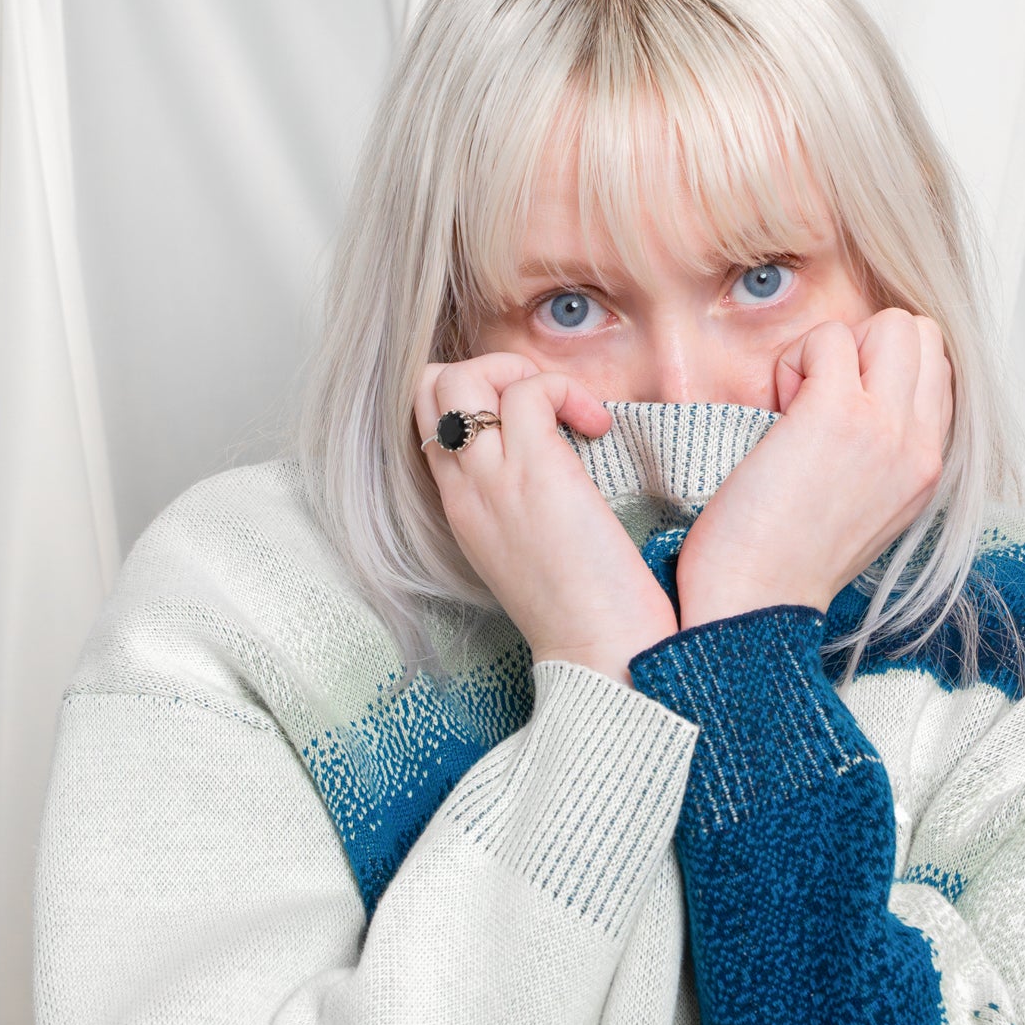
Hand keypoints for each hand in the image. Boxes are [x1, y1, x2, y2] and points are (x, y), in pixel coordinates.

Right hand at [416, 354, 678, 682]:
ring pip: (465, 376)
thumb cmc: (579, 614)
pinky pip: (529, 391)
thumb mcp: (527, 552)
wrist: (598, 655)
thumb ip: (517, 506)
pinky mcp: (536, 473)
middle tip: (545, 405)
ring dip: (524, 373)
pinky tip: (597, 426)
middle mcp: (463, 490)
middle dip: (487, 370)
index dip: (471, 397)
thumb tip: (552, 461)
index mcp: (458, 509)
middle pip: (428, 386)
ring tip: (572, 413)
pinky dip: (565, 390)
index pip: (426, 420)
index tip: (528, 421)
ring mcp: (492, 480)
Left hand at [674, 311, 952, 625]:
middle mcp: (918, 447)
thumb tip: (855, 398)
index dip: (880, 372)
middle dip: (864, 348)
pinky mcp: (837, 414)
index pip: (936, 371)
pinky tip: (776, 412)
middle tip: (816, 401)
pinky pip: (829, 337)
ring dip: (834, 349)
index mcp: (925, 469)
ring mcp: (884, 427)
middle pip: (922, 335)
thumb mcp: (860, 510)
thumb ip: (877, 455)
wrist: (753, 602)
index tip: (835, 416)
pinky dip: (794, 360)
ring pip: (892, 322)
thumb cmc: (781, 563)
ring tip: (798, 405)